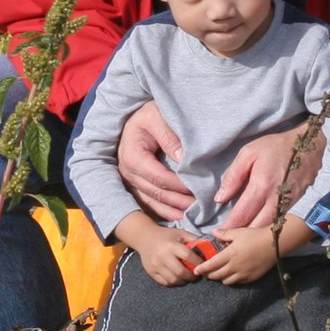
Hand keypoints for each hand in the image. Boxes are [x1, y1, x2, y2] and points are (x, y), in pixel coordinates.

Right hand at [116, 101, 193, 222]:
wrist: (136, 116)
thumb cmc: (149, 114)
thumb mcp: (158, 117)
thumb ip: (170, 137)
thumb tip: (184, 160)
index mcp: (133, 156)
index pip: (159, 177)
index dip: (179, 186)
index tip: (199, 189)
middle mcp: (128, 172)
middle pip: (156, 193)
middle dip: (179, 202)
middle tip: (202, 207)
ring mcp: (129, 180)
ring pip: (152, 202)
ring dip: (173, 210)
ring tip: (193, 215)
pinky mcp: (134, 184)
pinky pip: (149, 203)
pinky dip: (165, 211)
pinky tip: (181, 216)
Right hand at [116, 215, 209, 286]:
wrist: (144, 237)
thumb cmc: (166, 235)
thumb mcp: (180, 233)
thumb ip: (194, 240)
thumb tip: (209, 248)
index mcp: (171, 245)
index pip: (188, 256)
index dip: (198, 262)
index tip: (203, 265)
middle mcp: (162, 256)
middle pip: (181, 272)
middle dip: (192, 276)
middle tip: (197, 275)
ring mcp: (156, 265)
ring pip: (173, 280)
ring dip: (183, 281)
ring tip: (188, 277)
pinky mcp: (151, 272)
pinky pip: (165, 282)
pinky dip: (174, 282)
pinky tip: (178, 278)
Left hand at [192, 226, 282, 284]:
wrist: (274, 244)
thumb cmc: (255, 236)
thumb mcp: (238, 232)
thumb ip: (224, 234)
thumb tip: (213, 232)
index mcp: (230, 254)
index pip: (211, 265)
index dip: (202, 269)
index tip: (196, 271)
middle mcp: (235, 267)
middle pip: (217, 275)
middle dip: (210, 274)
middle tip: (207, 272)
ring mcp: (244, 274)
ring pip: (226, 282)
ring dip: (221, 278)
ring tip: (220, 273)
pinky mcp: (251, 278)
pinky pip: (238, 283)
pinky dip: (232, 280)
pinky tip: (232, 274)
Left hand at [212, 124, 322, 232]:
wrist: (309, 145)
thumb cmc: (276, 147)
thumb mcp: (248, 153)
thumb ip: (233, 176)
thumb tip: (221, 198)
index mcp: (262, 186)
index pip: (242, 214)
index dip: (229, 227)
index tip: (218, 234)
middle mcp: (276, 200)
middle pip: (256, 227)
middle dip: (241, 236)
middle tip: (228, 241)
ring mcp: (289, 205)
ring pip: (269, 229)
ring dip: (255, 235)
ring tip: (241, 239)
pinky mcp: (297, 206)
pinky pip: (280, 223)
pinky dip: (268, 229)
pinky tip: (259, 230)